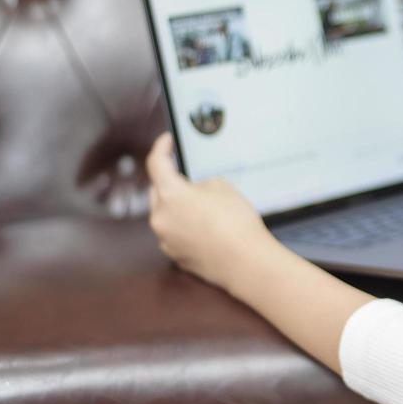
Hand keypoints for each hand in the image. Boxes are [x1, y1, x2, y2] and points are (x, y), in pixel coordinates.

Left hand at [145, 132, 272, 291]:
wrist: (247, 262)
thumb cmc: (236, 222)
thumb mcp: (222, 186)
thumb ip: (200, 184)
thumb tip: (194, 194)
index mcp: (170, 195)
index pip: (155, 164)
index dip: (160, 148)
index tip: (166, 141)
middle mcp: (160, 218)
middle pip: (157, 192)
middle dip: (170, 183)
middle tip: (189, 179)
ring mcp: (166, 241)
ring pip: (166, 216)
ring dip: (177, 208)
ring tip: (204, 209)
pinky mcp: (175, 257)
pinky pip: (174, 235)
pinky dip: (184, 229)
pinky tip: (205, 230)